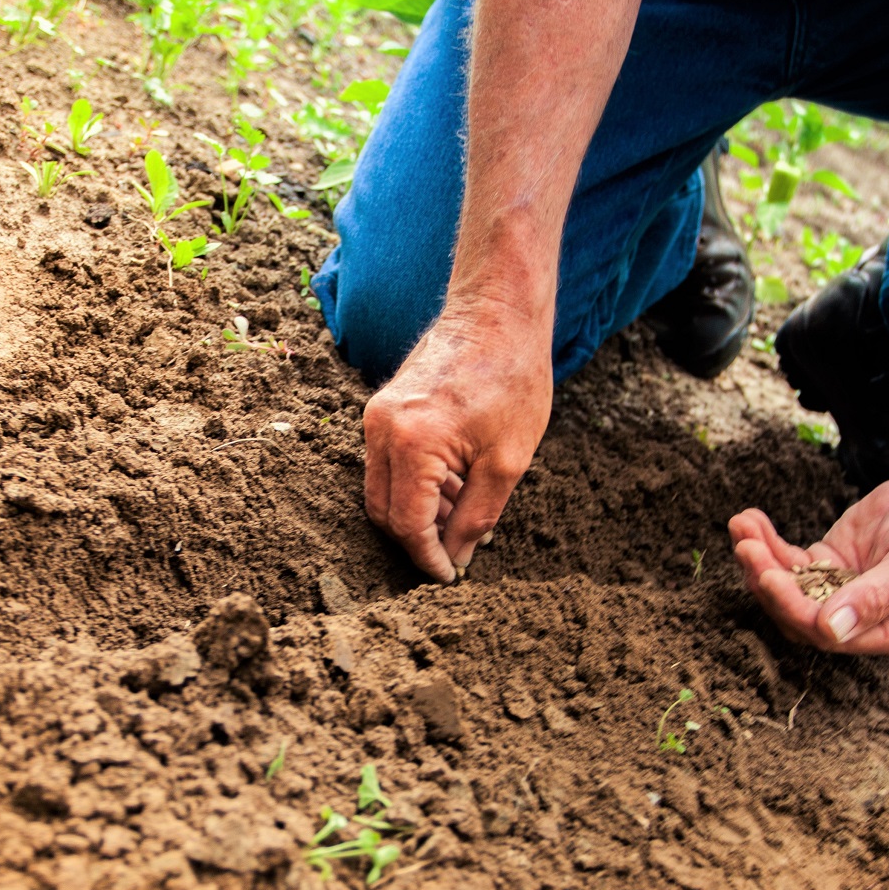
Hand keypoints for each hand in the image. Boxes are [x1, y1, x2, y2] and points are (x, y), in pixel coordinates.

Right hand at [363, 308, 553, 581]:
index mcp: (412, 443)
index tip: (450, 577)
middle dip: (417, 540)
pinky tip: (454, 487)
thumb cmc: (512, 378)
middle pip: (383, 511)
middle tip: (456, 553)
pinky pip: (387, 463)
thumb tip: (456, 557)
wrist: (497, 312)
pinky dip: (415, 485)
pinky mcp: (382, 408)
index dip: (427, 558)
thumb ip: (476, 517)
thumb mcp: (508, 461)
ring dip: (418, 513)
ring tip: (464, 516)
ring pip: (382, 489)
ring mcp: (376, 416)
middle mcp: (382, 430)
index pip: (407, 524)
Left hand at [728, 465, 888, 654]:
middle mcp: (860, 620)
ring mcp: (839, 591)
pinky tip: (749, 520)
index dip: (795, 609)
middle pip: (799, 614)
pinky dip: (766, 542)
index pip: (830, 634)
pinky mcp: (826, 563)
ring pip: (787, 587)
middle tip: (746, 547)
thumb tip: (831, 630)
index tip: (770, 577)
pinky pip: (788, 560)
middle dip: (768, 582)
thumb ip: (875, 597)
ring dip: (759, 560)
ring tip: (741, 527)